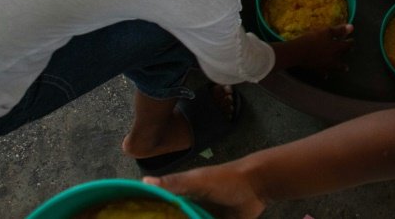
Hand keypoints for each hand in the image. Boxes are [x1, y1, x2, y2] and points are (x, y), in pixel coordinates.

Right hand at [145, 164, 263, 218]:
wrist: (257, 186)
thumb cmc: (225, 179)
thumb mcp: (197, 180)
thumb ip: (174, 183)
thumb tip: (144, 181)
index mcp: (184, 195)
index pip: (162, 207)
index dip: (151, 214)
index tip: (137, 218)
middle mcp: (192, 207)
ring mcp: (205, 218)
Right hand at [285, 24, 353, 74]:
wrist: (298, 52)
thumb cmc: (313, 39)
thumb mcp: (326, 31)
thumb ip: (339, 30)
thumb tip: (352, 27)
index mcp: (336, 47)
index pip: (347, 45)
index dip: (350, 42)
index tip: (352, 40)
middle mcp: (333, 58)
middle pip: (342, 55)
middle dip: (347, 52)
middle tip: (351, 51)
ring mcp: (325, 65)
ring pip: (336, 67)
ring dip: (341, 67)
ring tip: (345, 68)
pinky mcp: (317, 69)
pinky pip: (323, 73)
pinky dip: (325, 74)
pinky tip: (326, 76)